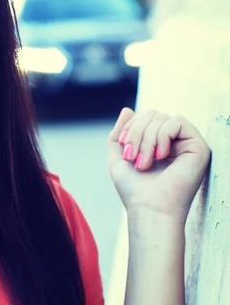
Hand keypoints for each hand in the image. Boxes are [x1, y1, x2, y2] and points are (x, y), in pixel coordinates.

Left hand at [108, 108, 210, 222]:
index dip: (130, 128)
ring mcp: (187, 144)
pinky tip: (161, 156)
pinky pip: (177, 121)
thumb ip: (120, 133)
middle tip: (133, 158)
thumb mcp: (118, 157)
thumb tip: (128, 109)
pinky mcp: (199, 147)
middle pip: (152, 114)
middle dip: (136, 133)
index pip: (143, 117)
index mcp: (157, 143)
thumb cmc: (135, 189)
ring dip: (147, 139)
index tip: (125, 152)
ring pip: (162, 117)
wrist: (149, 209)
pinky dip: (163, 136)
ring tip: (145, 163)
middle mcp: (174, 142)